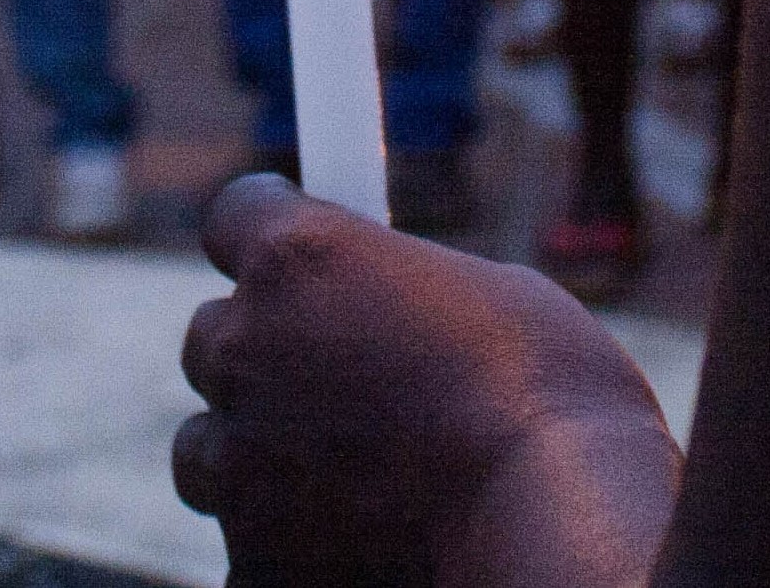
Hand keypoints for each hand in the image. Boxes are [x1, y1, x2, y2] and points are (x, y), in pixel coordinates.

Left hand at [174, 177, 681, 587]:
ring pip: (208, 446)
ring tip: (344, 468)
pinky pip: (245, 543)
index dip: (270, 232)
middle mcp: (248, 349)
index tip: (300, 255)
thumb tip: (387, 304)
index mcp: (296, 260)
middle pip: (214, 336)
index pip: (236, 216)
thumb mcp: (484, 293)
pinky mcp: (252, 566)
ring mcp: (239, 463)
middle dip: (264, 349)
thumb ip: (397, 291)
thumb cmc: (551, 399)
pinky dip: (287, 541)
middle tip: (338, 373)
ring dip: (254, 448)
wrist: (561, 532)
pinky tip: (363, 538)